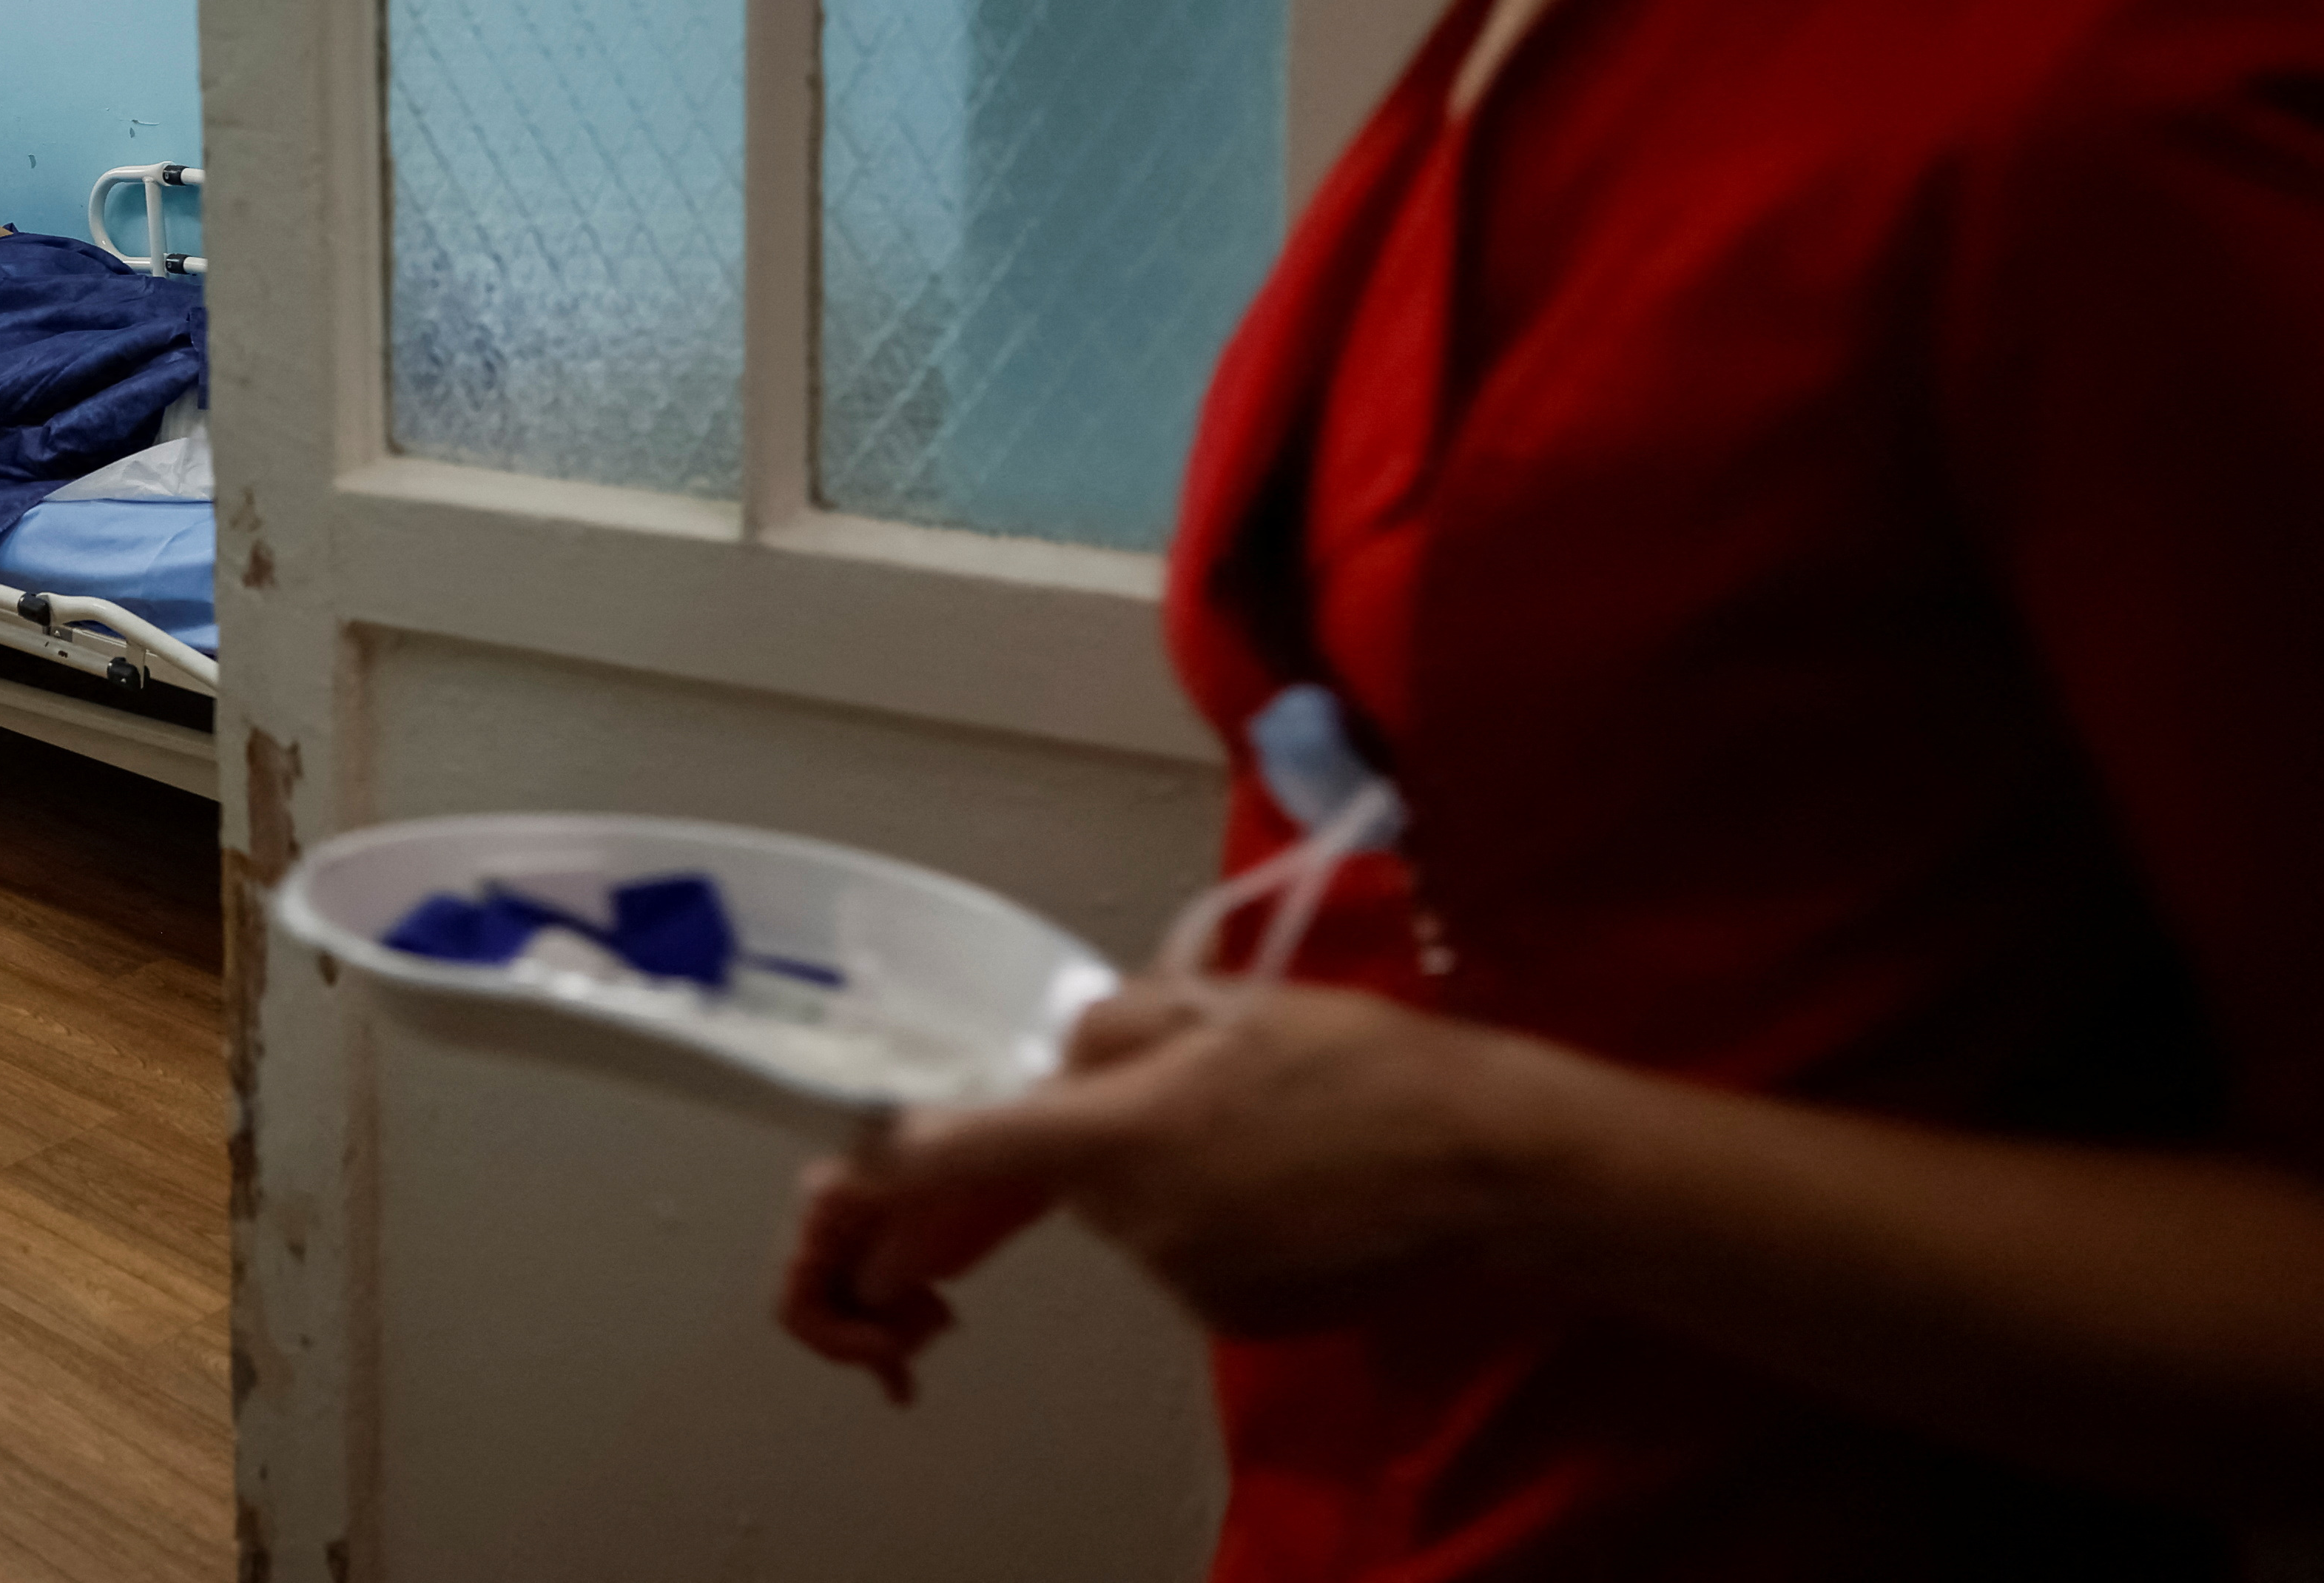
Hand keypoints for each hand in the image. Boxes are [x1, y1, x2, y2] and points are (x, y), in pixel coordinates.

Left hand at [776, 980, 1558, 1392]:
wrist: (1487, 1166)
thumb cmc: (1361, 1066)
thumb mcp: (1219, 1005)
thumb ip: (1113, 1026)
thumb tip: (1067, 1054)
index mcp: (1111, 1134)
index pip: (956, 1151)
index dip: (884, 1167)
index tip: (836, 1180)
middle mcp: (1131, 1221)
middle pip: (1064, 1175)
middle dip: (1102, 1136)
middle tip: (1203, 1087)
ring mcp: (1183, 1280)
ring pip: (1133, 1214)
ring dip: (1170, 1175)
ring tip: (1274, 1129)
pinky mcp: (1236, 1319)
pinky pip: (1191, 1256)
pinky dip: (1223, 1221)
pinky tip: (1300, 1183)